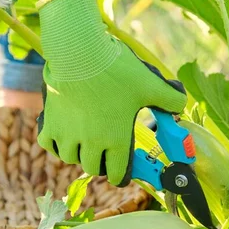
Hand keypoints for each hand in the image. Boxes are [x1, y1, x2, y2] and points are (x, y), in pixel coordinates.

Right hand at [36, 0, 186, 185]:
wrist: (79, 53)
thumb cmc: (116, 70)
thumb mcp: (151, 84)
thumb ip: (171, 99)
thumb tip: (181, 107)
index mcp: (116, 140)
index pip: (118, 174)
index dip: (122, 175)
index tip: (122, 171)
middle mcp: (90, 144)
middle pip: (93, 168)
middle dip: (101, 163)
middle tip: (105, 152)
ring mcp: (67, 135)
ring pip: (70, 158)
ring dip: (78, 154)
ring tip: (84, 143)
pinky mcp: (50, 122)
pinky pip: (47, 144)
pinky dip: (55, 143)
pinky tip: (62, 135)